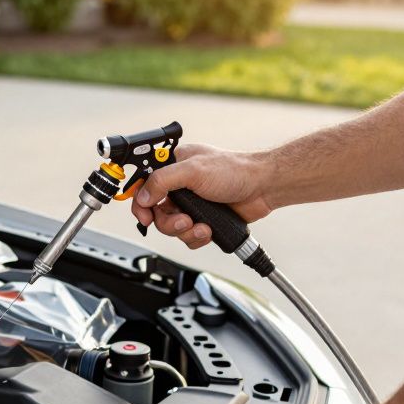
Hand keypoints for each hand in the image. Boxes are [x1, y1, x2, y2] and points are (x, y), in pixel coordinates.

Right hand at [131, 144, 274, 249]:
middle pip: (156, 213)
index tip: (145, 217)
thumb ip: (163, 181)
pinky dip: (197, 237)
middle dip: (169, 222)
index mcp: (173, 166)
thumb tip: (144, 195)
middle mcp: (179, 185)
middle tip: (183, 221)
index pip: (144, 186)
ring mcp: (191, 203)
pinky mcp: (202, 219)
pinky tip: (209, 229)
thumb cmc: (235, 171)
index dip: (141, 204)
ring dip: (185, 231)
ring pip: (172, 228)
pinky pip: (188, 236)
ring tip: (200, 226)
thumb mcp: (193, 171)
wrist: (263, 188)